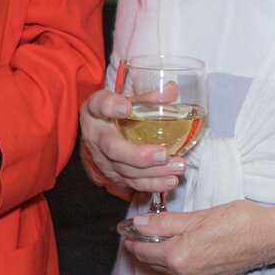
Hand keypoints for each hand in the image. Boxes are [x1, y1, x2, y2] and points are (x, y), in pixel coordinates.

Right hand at [78, 87, 185, 202]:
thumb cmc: (113, 116)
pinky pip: (133, 183)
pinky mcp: (113, 176)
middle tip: (163, 154)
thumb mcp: (125, 101)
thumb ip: (147, 98)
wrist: (98, 139)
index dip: (110, 107)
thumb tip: (171, 91)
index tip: (126, 107)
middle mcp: (96, 137)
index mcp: (96, 112)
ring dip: (154, 172)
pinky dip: (153, 184)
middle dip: (139, 155)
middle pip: (113, 149)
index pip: (98, 105)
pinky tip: (171, 180)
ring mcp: (103, 160)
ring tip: (178, 166)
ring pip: (127, 170)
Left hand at [120, 202, 274, 274]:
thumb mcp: (196, 216)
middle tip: (148, 226)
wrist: (267, 237)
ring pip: (165, 268)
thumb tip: (137, 224)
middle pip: (151, 261)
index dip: (131, 237)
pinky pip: (180, 273)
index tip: (127, 227)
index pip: (141, 250)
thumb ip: (163, 223)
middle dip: (145, 245)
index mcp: (178, 257)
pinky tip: (185, 245)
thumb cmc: (236, 222)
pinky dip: (176, 261)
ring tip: (168, 233)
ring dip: (161, 253)